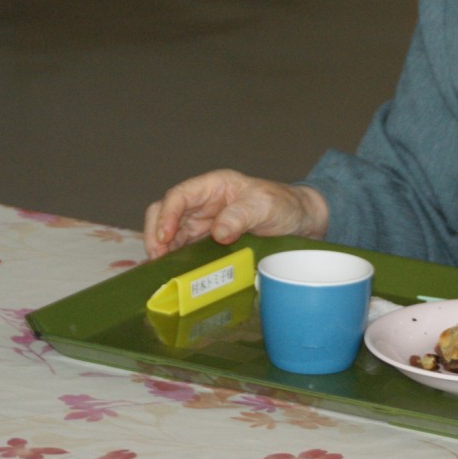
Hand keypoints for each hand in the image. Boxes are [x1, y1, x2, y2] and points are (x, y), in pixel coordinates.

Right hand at [142, 169, 328, 258]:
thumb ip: (242, 215)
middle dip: (156, 233)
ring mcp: (204, 223)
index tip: (165, 237)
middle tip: (157, 257)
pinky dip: (174, 259)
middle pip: (166, 213)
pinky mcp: (208, 242)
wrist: (301, 222)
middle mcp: (204, 203)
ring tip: (161, 270)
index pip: (180, 195)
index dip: (167, 214)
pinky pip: (183, 248)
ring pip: (170, 233)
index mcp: (214, 186)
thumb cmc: (284, 206)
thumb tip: (219, 231)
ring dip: (162, 250)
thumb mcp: (266, 206)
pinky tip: (171, 272)